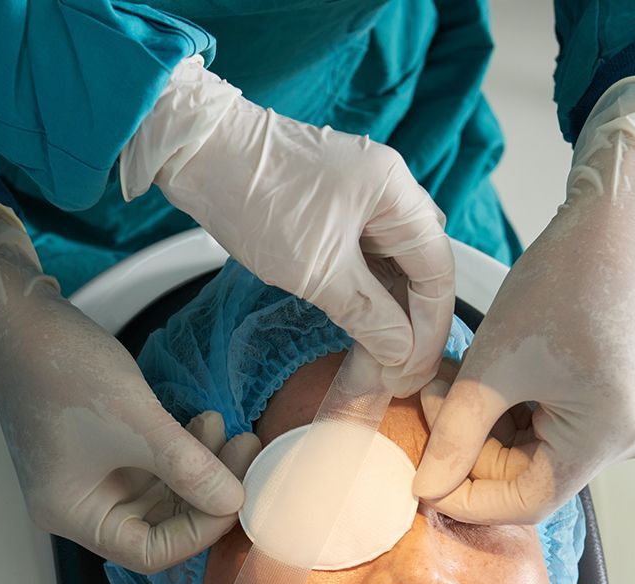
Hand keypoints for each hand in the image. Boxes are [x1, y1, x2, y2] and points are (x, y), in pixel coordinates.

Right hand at [0, 189, 257, 570]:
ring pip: (162, 492)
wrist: (18, 316)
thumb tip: (236, 501)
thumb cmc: (62, 370)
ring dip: (199, 467)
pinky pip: (152, 464)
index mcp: (74, 514)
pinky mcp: (101, 448)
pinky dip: (182, 449)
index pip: (149, 552)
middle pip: (160, 524)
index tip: (236, 495)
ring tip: (229, 431)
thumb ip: (189, 467)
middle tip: (246, 455)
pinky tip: (205, 422)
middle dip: (206, 493)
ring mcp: (91, 476)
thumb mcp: (137, 423)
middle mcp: (81, 504)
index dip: (199, 531)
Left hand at [121, 57, 454, 394]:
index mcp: (396, 192)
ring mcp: (361, 199)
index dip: (430, 329)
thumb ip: (368, 314)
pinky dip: (366, 298)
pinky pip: (365, 262)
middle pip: (420, 271)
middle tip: (395, 378)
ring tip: (378, 364)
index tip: (412, 374)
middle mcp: (388, 191)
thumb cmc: (257, 198)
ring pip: (392, 270)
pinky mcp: (333, 211)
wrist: (197, 154)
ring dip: (388, 317)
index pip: (437, 271)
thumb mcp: (317, 270)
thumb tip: (402, 352)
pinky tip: (362, 330)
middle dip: (412, 328)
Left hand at [412, 77, 634, 522]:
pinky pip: (548, 423)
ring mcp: (621, 420)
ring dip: (481, 423)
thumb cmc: (566, 280)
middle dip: (468, 446)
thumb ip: (455, 435)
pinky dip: (505, 406)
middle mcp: (624, 439)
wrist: (616, 223)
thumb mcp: (494, 364)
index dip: (466, 497)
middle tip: (425, 398)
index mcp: (607, 437)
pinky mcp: (610, 400)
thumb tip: (425, 489)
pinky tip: (474, 376)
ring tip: (445, 378)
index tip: (419, 482)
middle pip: (528, 474)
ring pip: (532, 448)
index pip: (526, 500)